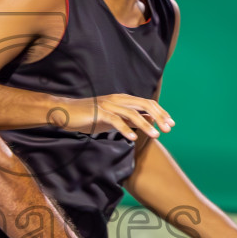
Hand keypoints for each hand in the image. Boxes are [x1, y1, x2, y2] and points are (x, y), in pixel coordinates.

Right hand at [51, 94, 173, 140]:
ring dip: (145, 124)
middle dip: (158, 117)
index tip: (170, 124)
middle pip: (144, 105)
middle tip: (168, 130)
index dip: (161, 113)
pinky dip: (125, 128)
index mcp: (123, 100)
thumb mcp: (113, 118)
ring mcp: (109, 105)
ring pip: (132, 113)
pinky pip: (115, 120)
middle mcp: (118, 100)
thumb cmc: (89, 116)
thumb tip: (146, 123)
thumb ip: (128, 119)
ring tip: (155, 135)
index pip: (147, 104)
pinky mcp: (99, 112)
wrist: (65, 112)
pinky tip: (133, 137)